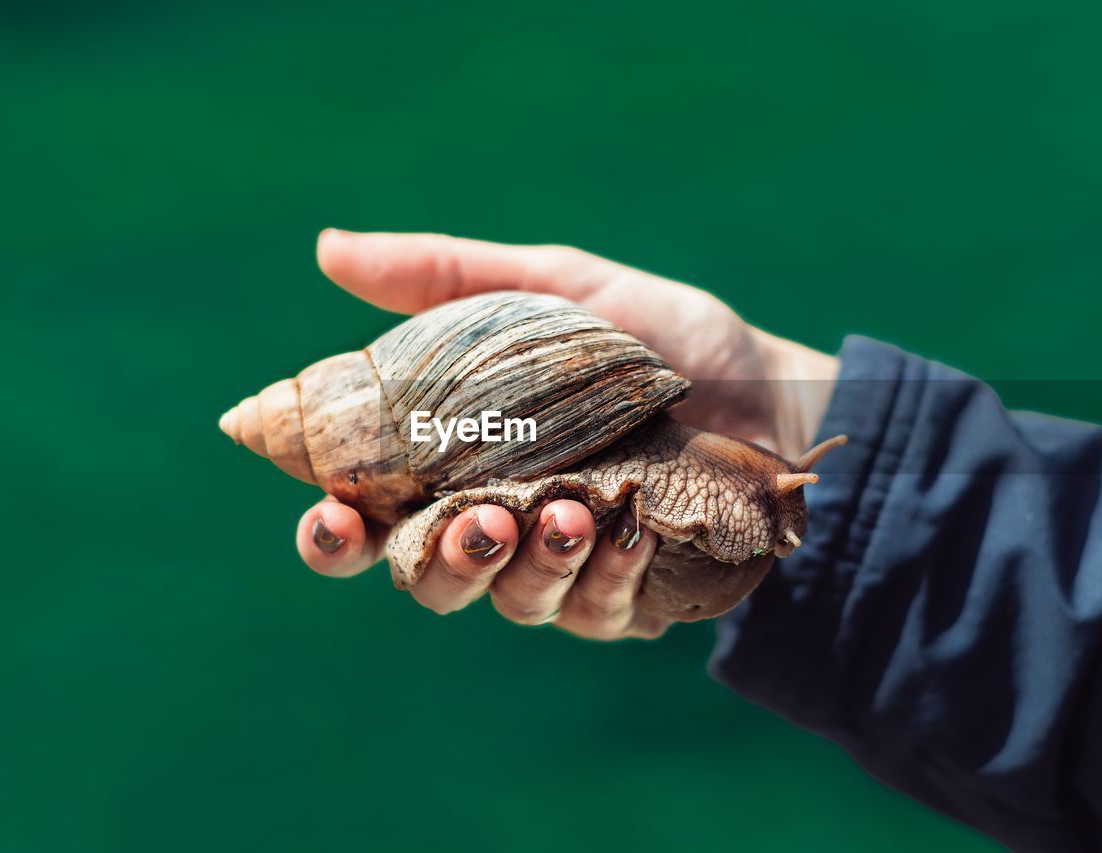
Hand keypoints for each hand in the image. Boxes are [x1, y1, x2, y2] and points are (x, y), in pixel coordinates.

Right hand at [296, 231, 838, 638]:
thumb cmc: (656, 340)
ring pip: (508, 600)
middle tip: (472, 520)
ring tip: (565, 511)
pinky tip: (627, 532)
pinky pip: (593, 610)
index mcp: (461, 461)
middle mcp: (499, 523)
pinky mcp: (627, 599)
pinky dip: (604, 573)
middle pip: (425, 578)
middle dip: (433, 561)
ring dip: (525, 563)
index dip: (334, 532)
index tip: (332, 514)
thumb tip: (327, 249)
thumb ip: (446, 278)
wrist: (774, 391)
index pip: (370, 515)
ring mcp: (562, 568)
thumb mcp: (554, 288)